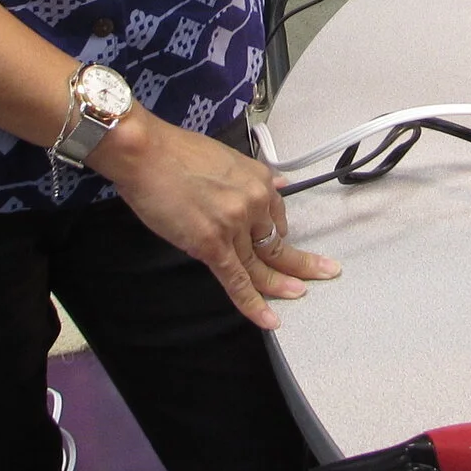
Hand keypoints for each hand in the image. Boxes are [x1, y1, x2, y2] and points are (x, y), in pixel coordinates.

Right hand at [90, 110, 338, 327]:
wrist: (145, 153)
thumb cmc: (174, 152)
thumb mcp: (226, 157)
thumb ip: (254, 176)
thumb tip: (281, 184)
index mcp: (259, 180)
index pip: (276, 215)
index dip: (276, 233)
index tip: (279, 243)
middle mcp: (253, 202)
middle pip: (276, 242)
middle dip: (301, 261)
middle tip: (326, 272)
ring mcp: (234, 226)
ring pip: (260, 264)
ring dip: (281, 283)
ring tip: (299, 294)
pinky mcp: (211, 245)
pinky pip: (237, 280)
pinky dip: (253, 303)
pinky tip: (268, 318)